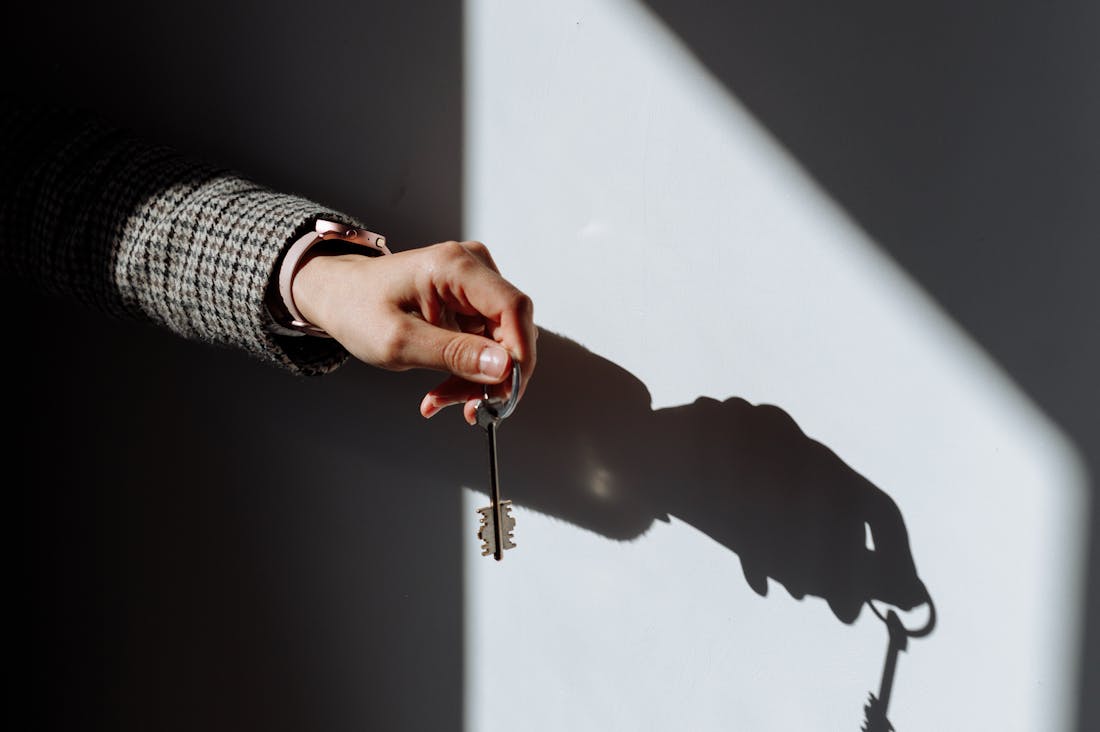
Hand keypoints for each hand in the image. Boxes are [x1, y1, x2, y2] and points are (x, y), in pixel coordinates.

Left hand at [291, 240, 536, 423]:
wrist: (339, 296)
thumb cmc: (357, 308)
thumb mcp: (400, 341)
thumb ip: (454, 354)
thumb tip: (504, 367)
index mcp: (455, 266)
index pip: (513, 308)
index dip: (519, 355)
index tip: (504, 395)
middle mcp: (473, 268)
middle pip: (511, 329)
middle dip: (493, 376)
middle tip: (468, 408)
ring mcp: (475, 285)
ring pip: (501, 343)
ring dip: (477, 380)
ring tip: (442, 399)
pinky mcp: (472, 303)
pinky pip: (487, 345)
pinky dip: (468, 372)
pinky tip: (444, 388)